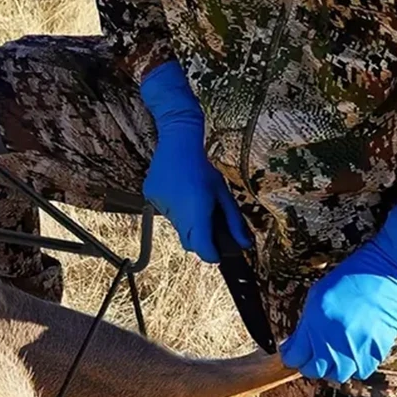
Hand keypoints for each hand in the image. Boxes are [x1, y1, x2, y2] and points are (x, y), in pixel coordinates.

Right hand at [140, 60, 250, 263]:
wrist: (178, 142)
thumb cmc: (203, 168)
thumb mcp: (223, 193)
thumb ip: (233, 221)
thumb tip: (245, 244)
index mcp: (198, 209)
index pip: (202, 247)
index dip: (211, 254)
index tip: (218, 255)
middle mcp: (178, 211)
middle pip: (189, 241)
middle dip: (200, 239)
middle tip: (209, 226)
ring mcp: (161, 205)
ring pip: (177, 227)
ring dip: (187, 222)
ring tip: (192, 200)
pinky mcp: (151, 198)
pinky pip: (165, 213)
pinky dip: (174, 210)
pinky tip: (178, 192)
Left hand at [281, 196, 396, 382]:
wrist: (387, 272)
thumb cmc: (349, 278)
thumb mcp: (316, 296)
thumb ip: (305, 324)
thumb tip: (293, 343)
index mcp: (315, 325)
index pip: (294, 357)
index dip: (289, 355)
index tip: (291, 351)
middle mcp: (334, 340)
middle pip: (315, 371)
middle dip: (309, 365)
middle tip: (310, 356)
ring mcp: (357, 346)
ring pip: (339, 374)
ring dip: (333, 368)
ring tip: (332, 357)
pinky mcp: (378, 348)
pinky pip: (363, 370)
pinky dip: (355, 367)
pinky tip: (352, 355)